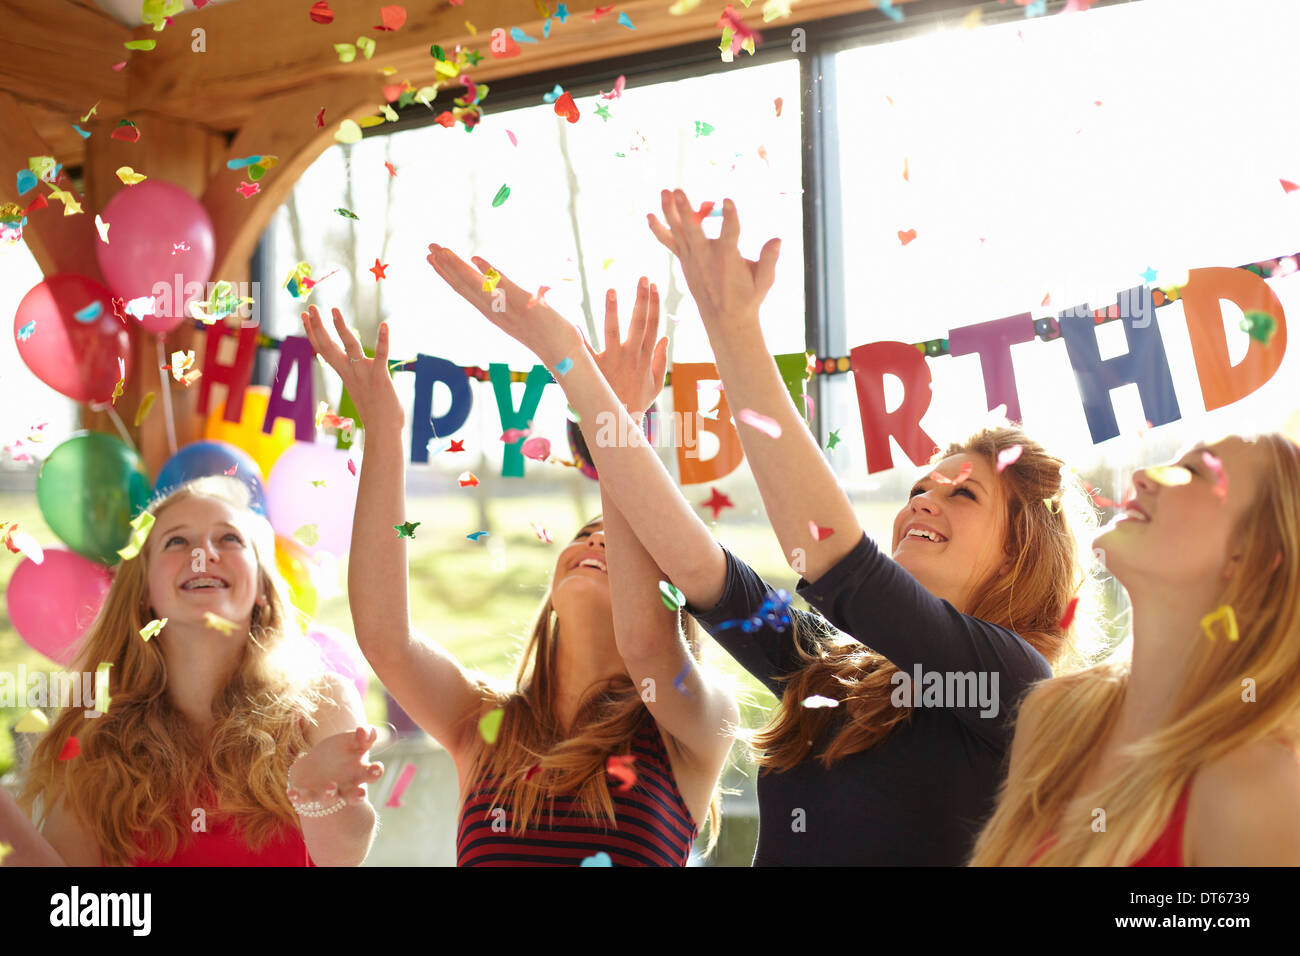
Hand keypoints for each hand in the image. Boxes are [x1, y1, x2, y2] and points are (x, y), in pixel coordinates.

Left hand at [288, 726, 383, 810]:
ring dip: (330, 793)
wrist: (314, 767)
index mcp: (359, 773)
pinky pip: (303, 799)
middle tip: (360, 793)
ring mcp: (327, 793)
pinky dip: (298, 797)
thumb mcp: (351, 741)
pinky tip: (293, 794)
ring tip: (331, 786)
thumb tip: (365, 729)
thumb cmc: (339, 753)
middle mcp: (346, 787)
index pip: (372, 775)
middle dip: (357, 795)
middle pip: (355, 795)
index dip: (376, 772)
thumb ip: (362, 736)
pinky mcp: (309, 796)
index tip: (376, 768)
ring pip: (330, 798)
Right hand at [300, 306, 402, 429]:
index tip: (304, 317)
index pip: (323, 350)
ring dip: (341, 328)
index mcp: (344, 374)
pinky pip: (382, 355)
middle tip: (310, 307)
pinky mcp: (380, 377)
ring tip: (334, 310)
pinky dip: (383, 340)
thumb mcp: (361, 389)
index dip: (313, 332)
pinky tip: (385, 325)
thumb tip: (359, 371)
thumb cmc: (376, 413)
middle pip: (328, 346)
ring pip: (350, 347)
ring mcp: (364, 374)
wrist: (383, 431)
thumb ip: (359, 377)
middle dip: (318, 326)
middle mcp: (350, 372)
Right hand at [426, 243, 582, 369]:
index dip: (447, 274)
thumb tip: (517, 286)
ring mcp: (506, 308)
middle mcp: (494, 312)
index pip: (465, 290)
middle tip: (428, 247)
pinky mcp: (523, 304)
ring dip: (456, 266)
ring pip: (475, 284)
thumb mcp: (527, 315)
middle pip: (463, 285)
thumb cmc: (549, 337)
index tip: (433, 259)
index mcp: (493, 313)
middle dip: (444, 265)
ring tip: (440, 250)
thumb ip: (516, 301)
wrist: (564, 355)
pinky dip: (488, 272)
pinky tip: (476, 258)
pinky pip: (501, 286)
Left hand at [585, 277, 667, 417]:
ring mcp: (612, 362)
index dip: (654, 304)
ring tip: (612, 290)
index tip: (654, 284)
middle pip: (639, 323)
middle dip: (642, 299)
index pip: (653, 325)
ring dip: (613, 310)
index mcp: (644, 357)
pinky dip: (578, 337)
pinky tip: (573, 321)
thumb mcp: (654, 384)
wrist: (618, 424)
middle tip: (642, 277)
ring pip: (613, 332)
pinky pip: (584, 351)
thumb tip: (665, 338)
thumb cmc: (636, 403)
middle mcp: (630, 356)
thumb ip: (660, 360)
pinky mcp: (594, 369)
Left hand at [647, 189, 780, 332]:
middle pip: (693, 231)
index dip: (730, 217)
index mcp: (728, 260)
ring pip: (679, 231)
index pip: (730, 234)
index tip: (728, 199)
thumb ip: (769, 260)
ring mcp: (692, 259)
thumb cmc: (748, 297)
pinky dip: (658, 230)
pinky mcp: (685, 260)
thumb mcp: (764, 281)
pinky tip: (649, 214)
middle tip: (678, 191)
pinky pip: (669, 242)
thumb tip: (778, 239)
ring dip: (670, 211)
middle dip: (685, 211)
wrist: (726, 320)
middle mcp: (707, 258)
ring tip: (665, 191)